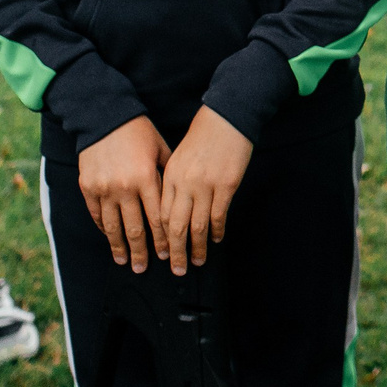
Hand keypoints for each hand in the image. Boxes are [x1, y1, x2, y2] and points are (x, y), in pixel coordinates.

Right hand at [78, 115, 170, 271]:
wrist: (103, 116)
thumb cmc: (137, 131)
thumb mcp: (160, 148)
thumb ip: (168, 174)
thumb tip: (179, 199)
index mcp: (146, 178)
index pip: (157, 218)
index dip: (161, 239)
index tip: (165, 255)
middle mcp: (124, 187)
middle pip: (134, 228)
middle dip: (141, 252)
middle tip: (144, 269)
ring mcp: (103, 189)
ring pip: (113, 227)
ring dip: (119, 247)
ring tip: (125, 262)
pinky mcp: (87, 187)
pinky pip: (96, 214)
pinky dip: (104, 228)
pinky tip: (110, 238)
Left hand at [159, 105, 252, 272]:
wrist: (226, 117)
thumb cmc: (202, 136)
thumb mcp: (178, 157)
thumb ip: (172, 183)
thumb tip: (170, 210)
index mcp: (170, 176)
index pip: (160, 214)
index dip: (161, 237)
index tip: (162, 253)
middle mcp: (185, 183)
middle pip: (176, 226)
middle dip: (176, 251)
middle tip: (177, 269)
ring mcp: (206, 185)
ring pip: (198, 225)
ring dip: (197, 246)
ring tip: (197, 261)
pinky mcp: (227, 185)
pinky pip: (219, 215)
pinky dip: (217, 230)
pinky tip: (216, 239)